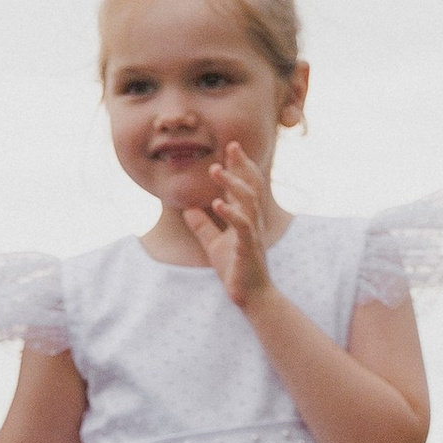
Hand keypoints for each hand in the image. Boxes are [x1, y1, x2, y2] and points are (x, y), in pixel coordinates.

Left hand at [200, 143, 276, 311]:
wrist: (251, 296)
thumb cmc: (236, 269)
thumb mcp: (213, 244)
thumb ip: (202, 226)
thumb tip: (188, 209)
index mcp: (247, 218)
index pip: (247, 186)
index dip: (241, 166)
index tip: (231, 147)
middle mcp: (253, 221)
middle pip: (252, 186)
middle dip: (242, 165)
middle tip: (231, 145)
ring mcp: (253, 233)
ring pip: (248, 201)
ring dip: (233, 183)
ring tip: (216, 170)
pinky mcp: (248, 247)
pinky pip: (242, 226)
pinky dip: (231, 213)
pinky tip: (217, 203)